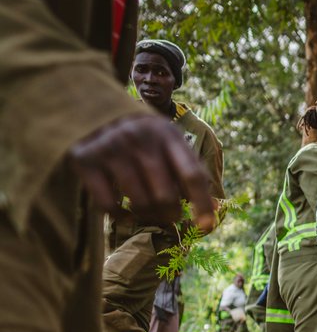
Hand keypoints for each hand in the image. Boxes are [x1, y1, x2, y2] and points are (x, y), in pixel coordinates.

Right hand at [68, 113, 215, 232]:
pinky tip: (126, 212)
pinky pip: (109, 205)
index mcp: (167, 134)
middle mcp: (140, 139)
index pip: (192, 175)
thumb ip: (190, 169)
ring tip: (149, 212)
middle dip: (172, 214)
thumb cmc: (142, 134)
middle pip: (166, 196)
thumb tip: (216, 207)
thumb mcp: (168, 141)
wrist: (89, 105)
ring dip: (149, 216)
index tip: (207, 226)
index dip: (202, 204)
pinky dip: (121, 216)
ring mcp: (111, 149)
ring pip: (140, 203)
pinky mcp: (85, 160)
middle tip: (170, 216)